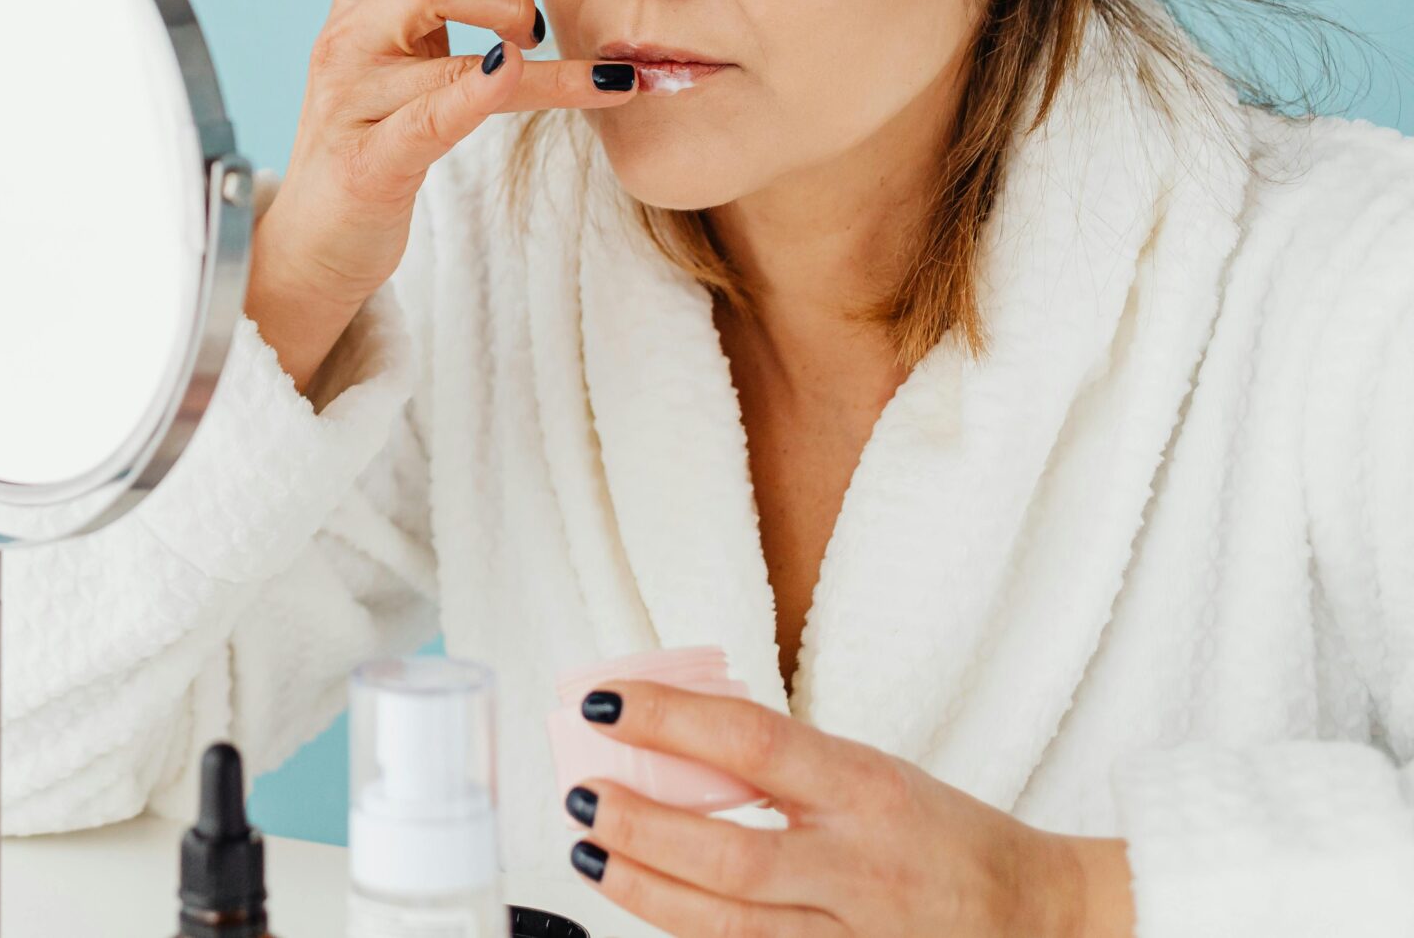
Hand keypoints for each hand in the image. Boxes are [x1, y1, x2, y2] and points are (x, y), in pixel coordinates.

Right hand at [248, 0, 637, 391]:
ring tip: (590, 78)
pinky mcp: (371, 162)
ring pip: (445, 45)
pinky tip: (523, 75)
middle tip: (533, 30)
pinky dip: (486, 89)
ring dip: (528, 51)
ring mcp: (354, 103)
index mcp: (351, 8)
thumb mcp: (380, 43)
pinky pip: (435, 113)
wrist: (313, 246)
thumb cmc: (363, 136)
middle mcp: (346, 44)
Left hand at [560, 679, 1135, 937]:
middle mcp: (861, 868)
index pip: (753, 740)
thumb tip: (667, 734)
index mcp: (866, 789)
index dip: (669, 718)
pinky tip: (649, 903)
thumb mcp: (867, 772)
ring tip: (589, 853)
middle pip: (729, 855)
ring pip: (728, 926)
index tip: (605, 702)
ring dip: (645, 889)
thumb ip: (778, 763)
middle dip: (640, 826)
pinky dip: (691, 930)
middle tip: (581, 795)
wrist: (1033, 916)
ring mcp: (854, 935)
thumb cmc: (941, 834)